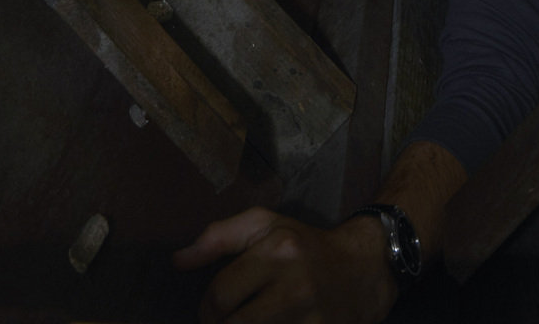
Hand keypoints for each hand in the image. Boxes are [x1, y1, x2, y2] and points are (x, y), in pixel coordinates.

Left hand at [177, 205, 394, 323]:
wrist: (361, 269)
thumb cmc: (303, 245)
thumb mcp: (264, 225)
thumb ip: (218, 237)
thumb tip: (177, 260)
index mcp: (277, 250)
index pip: (221, 294)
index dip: (206, 310)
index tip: (210, 313)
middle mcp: (295, 285)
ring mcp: (311, 318)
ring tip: (244, 323)